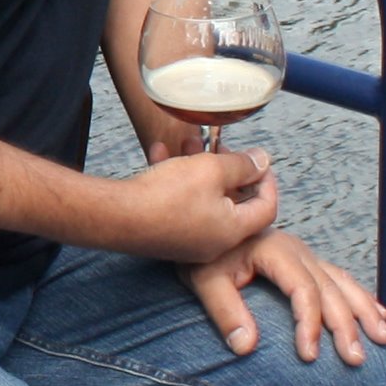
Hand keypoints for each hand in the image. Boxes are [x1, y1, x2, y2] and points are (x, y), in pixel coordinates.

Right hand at [102, 146, 280, 268]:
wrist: (118, 217)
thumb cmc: (165, 197)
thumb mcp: (212, 169)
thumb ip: (242, 164)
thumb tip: (262, 160)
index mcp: (233, 229)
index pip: (267, 207)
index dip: (267, 181)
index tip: (259, 162)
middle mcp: (214, 242)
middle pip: (233, 202)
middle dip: (227, 169)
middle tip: (220, 147)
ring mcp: (189, 242)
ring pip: (205, 200)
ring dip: (200, 170)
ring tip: (189, 144)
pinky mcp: (167, 236)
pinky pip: (182, 206)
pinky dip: (179, 182)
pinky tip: (162, 157)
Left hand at [188, 228, 385, 368]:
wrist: (204, 224)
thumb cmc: (203, 255)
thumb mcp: (204, 279)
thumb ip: (225, 311)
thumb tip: (245, 348)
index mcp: (276, 252)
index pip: (304, 291)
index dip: (310, 324)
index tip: (309, 356)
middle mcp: (297, 251)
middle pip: (331, 291)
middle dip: (347, 327)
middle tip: (355, 359)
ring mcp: (306, 255)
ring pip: (344, 284)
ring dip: (365, 312)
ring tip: (384, 339)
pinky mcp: (307, 261)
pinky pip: (342, 279)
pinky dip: (362, 298)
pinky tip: (380, 315)